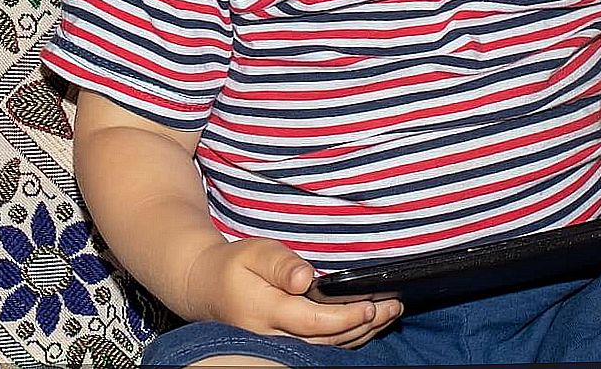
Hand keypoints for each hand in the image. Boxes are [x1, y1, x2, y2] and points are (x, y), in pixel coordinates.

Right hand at [184, 238, 401, 347]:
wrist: (207, 288)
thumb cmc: (235, 266)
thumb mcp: (256, 253)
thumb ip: (281, 264)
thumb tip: (304, 277)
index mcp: (267, 312)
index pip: (313, 322)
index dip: (344, 317)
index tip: (371, 305)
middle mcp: (274, 336)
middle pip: (328, 339)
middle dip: (365, 324)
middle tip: (394, 306)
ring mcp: (279, 344)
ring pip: (328, 346)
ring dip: (362, 332)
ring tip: (390, 312)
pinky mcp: (286, 344)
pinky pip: (322, 346)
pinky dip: (349, 335)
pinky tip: (368, 322)